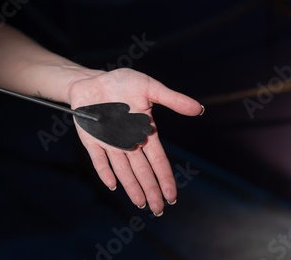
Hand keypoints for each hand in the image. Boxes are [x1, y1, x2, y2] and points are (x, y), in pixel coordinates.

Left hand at [67, 68, 203, 215]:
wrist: (93, 80)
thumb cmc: (122, 83)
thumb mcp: (150, 88)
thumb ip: (173, 100)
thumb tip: (198, 109)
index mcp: (144, 131)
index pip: (158, 160)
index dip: (164, 178)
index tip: (172, 196)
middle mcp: (128, 142)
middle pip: (142, 171)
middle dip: (151, 190)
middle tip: (159, 209)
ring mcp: (110, 143)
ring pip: (123, 170)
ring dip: (132, 186)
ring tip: (141, 203)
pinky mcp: (91, 140)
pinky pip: (99, 159)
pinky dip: (105, 172)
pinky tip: (113, 185)